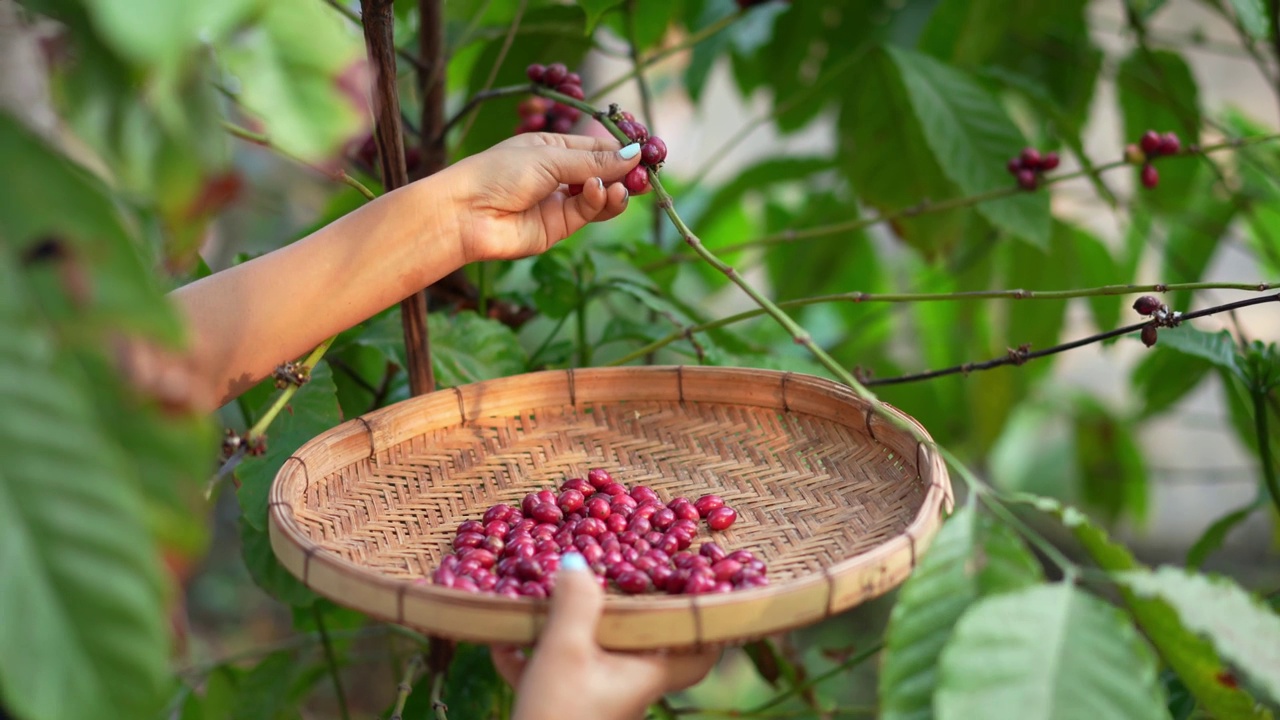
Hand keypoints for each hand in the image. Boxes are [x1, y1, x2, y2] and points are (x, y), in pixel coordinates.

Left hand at [432, 133, 642, 264]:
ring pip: (600, 196)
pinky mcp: (558, 228)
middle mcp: (557, 174)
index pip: (596, 147)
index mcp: (551, 148)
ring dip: (615, 191)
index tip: (646, 151)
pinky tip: (600, 192)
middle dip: (624, 173)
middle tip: (645, 174)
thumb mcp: (549, 158)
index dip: (621, 150)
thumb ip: (593, 161)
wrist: (466, 214)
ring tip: (622, 188)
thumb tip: (634, 154)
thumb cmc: (499, 173)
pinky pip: (587, 213)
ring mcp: (558, 202)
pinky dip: (598, 203)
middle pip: (603, 173)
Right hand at [491, 553, 719, 719]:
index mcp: (646, 673)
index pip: (697, 653)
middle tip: (607, 578)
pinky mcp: (567, 711)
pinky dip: (534, 657)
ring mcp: (597, 700)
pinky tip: (502, 642)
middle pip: (636, 642)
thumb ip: (574, 604)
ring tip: (538, 603)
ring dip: (565, 629)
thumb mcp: (564, 652)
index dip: (705, 625)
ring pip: (591, 656)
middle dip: (616, 611)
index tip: (702, 590)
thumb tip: (577, 563)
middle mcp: (629, 687)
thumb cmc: (558, 716)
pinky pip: (557, 676)